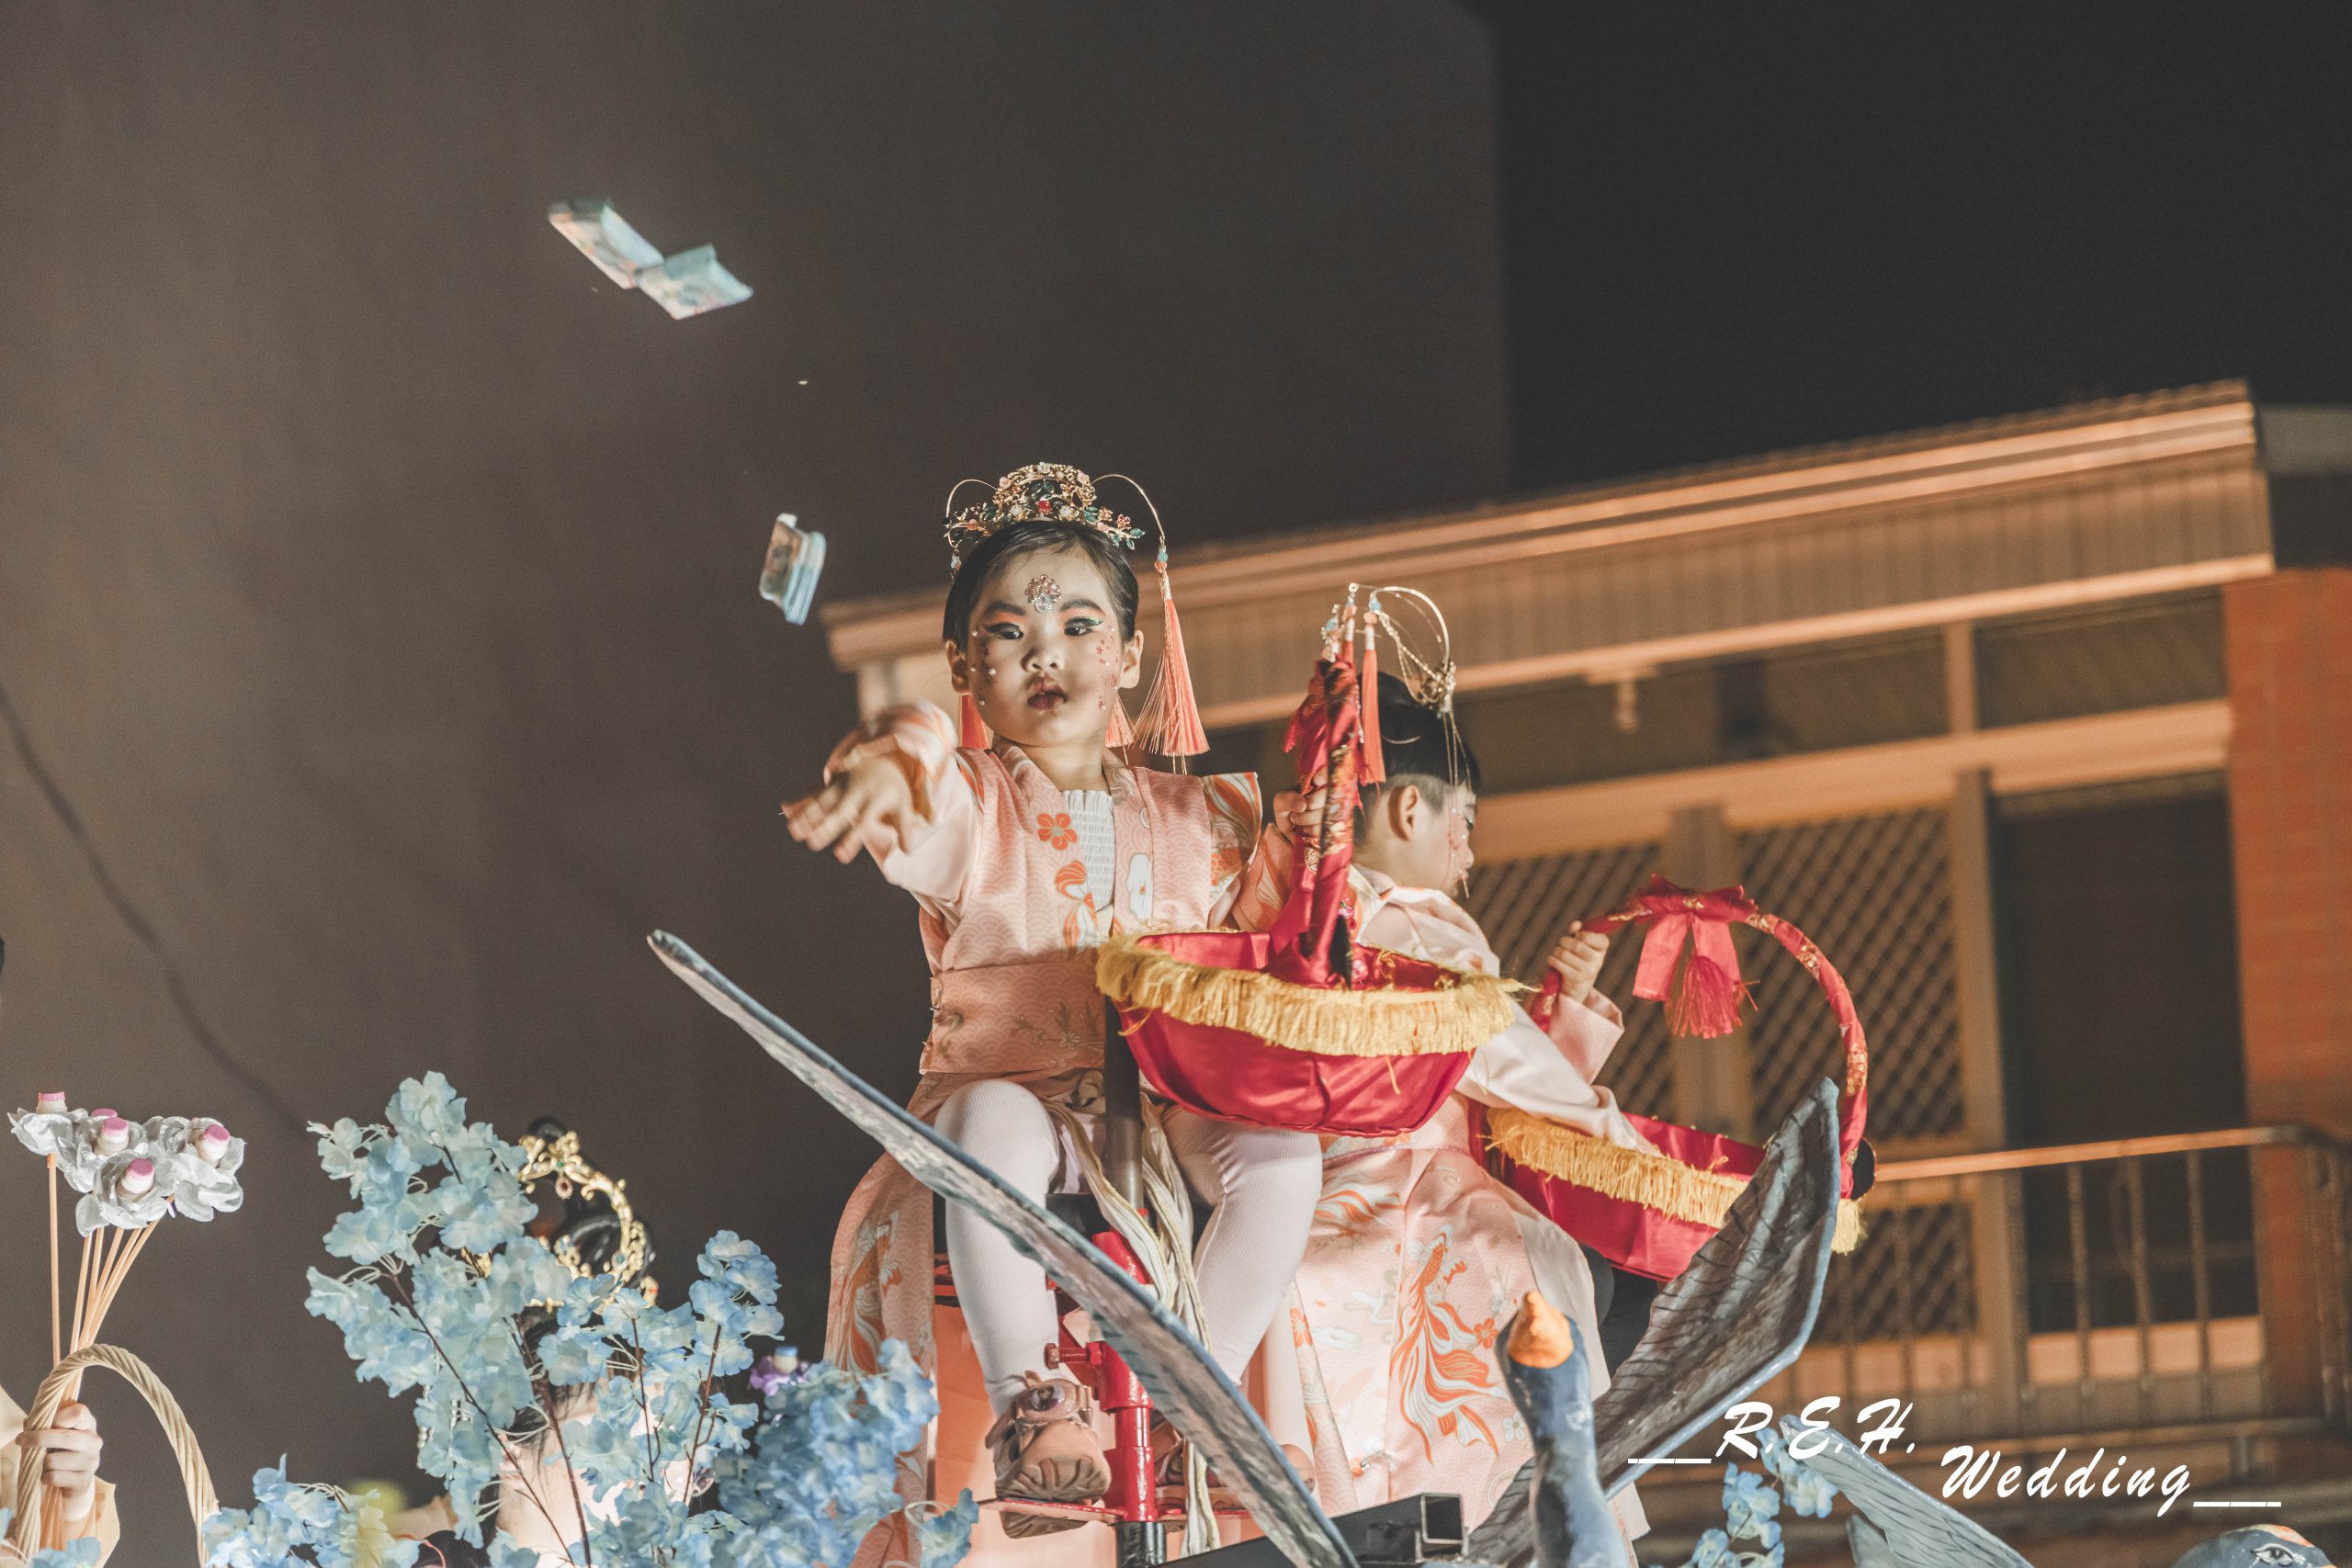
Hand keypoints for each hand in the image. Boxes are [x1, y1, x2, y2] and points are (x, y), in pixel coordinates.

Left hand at [23, 1401, 102, 1522]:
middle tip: (20, 1440)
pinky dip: (45, 1478)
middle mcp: (93, 1441)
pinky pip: (53, 1477)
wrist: (76, 1483)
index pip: (78, 1413)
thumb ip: (45, 1426)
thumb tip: (28, 1422)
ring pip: (53, 1460)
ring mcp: (90, 1462)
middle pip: (64, 1437)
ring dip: (42, 1464)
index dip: (58, 1416)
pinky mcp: (83, 1481)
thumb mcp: (56, 1436)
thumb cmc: (61, 1453)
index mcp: (88, 1425)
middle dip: (38, 1439)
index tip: (42, 1422)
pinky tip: (49, 1477)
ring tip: (44, 1465)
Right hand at [782, 756, 913, 863]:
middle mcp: (856, 792)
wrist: (884, 753)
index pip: (863, 823)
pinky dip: (800, 799)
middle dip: (825, 827)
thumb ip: (905, 827)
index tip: (840, 857)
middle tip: (812, 843)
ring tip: (793, 831)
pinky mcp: (832, 781)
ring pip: (822, 801)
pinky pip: (814, 791)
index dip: (852, 839)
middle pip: (839, 812)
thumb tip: (907, 851)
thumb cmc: (894, 787)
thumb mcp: (905, 804)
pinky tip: (785, 808)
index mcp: (875, 800)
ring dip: (807, 816)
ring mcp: (842, 785)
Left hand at [1276, 775, 1331, 841]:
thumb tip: (1303, 804)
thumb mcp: (1281, 803)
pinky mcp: (1336, 828)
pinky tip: (1306, 829)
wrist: (1290, 835)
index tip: (1316, 781)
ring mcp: (1335, 812)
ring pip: (1329, 812)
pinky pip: (1328, 827)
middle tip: (1300, 808)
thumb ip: (1287, 799)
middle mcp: (1330, 796)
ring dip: (1308, 818)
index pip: (1329, 773)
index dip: (1326, 775)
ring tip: (1297, 819)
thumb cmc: (1288, 813)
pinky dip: (1313, 829)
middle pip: (1331, 794)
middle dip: (1312, 803)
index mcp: (1318, 785)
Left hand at [1545, 923, 1608, 1007]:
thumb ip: (1577, 933)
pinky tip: (1552, 960)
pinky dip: (1552, 959)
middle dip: (1564, 941)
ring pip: (1565, 953)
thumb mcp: (1580, 946)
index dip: (1584, 935)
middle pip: (1577, 945)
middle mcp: (1598, 960)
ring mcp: (1588, 971)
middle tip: (1561, 943)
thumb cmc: (1577, 961)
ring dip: (1556, 950)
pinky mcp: (1576, 979)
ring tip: (1556, 952)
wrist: (1576, 988)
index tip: (1578, 937)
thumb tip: (1576, 924)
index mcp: (1601, 949)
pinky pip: (1558, 963)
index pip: (1600, 939)